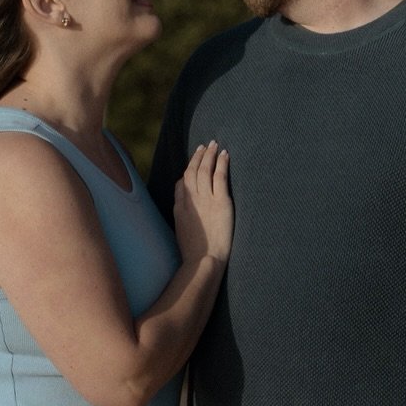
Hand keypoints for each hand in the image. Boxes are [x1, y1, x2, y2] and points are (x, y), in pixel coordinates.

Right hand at [174, 141, 232, 265]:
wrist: (203, 261)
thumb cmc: (194, 253)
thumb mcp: (181, 233)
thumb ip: (182, 216)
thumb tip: (183, 206)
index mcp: (180, 208)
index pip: (181, 184)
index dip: (188, 171)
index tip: (194, 163)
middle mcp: (191, 200)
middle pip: (192, 172)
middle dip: (198, 157)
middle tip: (204, 146)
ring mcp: (205, 200)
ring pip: (205, 170)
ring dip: (209, 155)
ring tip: (214, 144)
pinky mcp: (221, 202)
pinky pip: (220, 176)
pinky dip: (222, 163)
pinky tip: (225, 154)